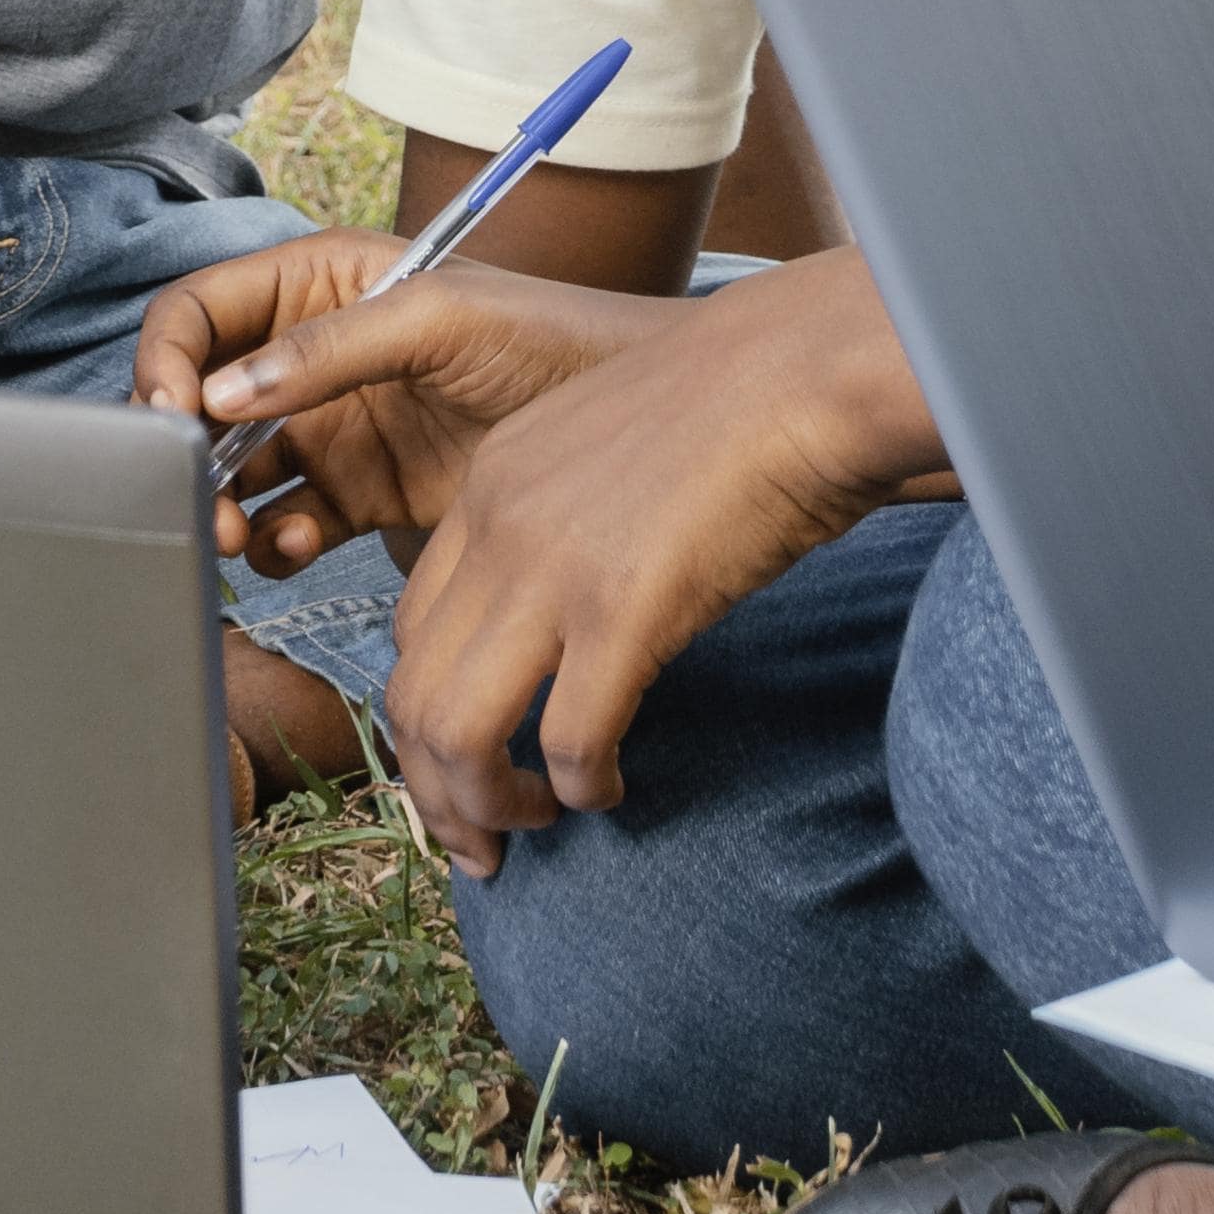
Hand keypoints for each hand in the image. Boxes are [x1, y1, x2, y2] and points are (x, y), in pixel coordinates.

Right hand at [131, 233, 675, 568]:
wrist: (636, 434)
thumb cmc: (552, 338)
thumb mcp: (441, 318)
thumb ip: (331, 349)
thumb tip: (222, 394)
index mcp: (319, 283)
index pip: (200, 312)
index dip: (166, 358)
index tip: (168, 414)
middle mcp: (312, 355)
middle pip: (201, 401)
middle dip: (184, 451)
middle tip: (201, 500)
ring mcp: (333, 427)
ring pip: (233, 472)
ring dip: (221, 505)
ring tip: (241, 534)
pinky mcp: (360, 495)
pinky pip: (285, 523)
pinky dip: (276, 541)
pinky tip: (301, 542)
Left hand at [374, 250, 943, 877]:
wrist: (806, 371)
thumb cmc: (740, 409)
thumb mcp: (608, 450)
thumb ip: (564, 524)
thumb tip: (567, 625)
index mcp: (489, 484)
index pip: (408, 630)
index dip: (424, 718)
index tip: (465, 766)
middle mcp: (496, 527)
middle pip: (410, 694)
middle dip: (436, 790)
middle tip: (481, 842)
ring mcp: (552, 569)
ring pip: (457, 731)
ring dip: (486, 805)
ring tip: (535, 825)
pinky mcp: (623, 611)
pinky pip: (568, 740)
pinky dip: (581, 788)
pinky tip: (611, 791)